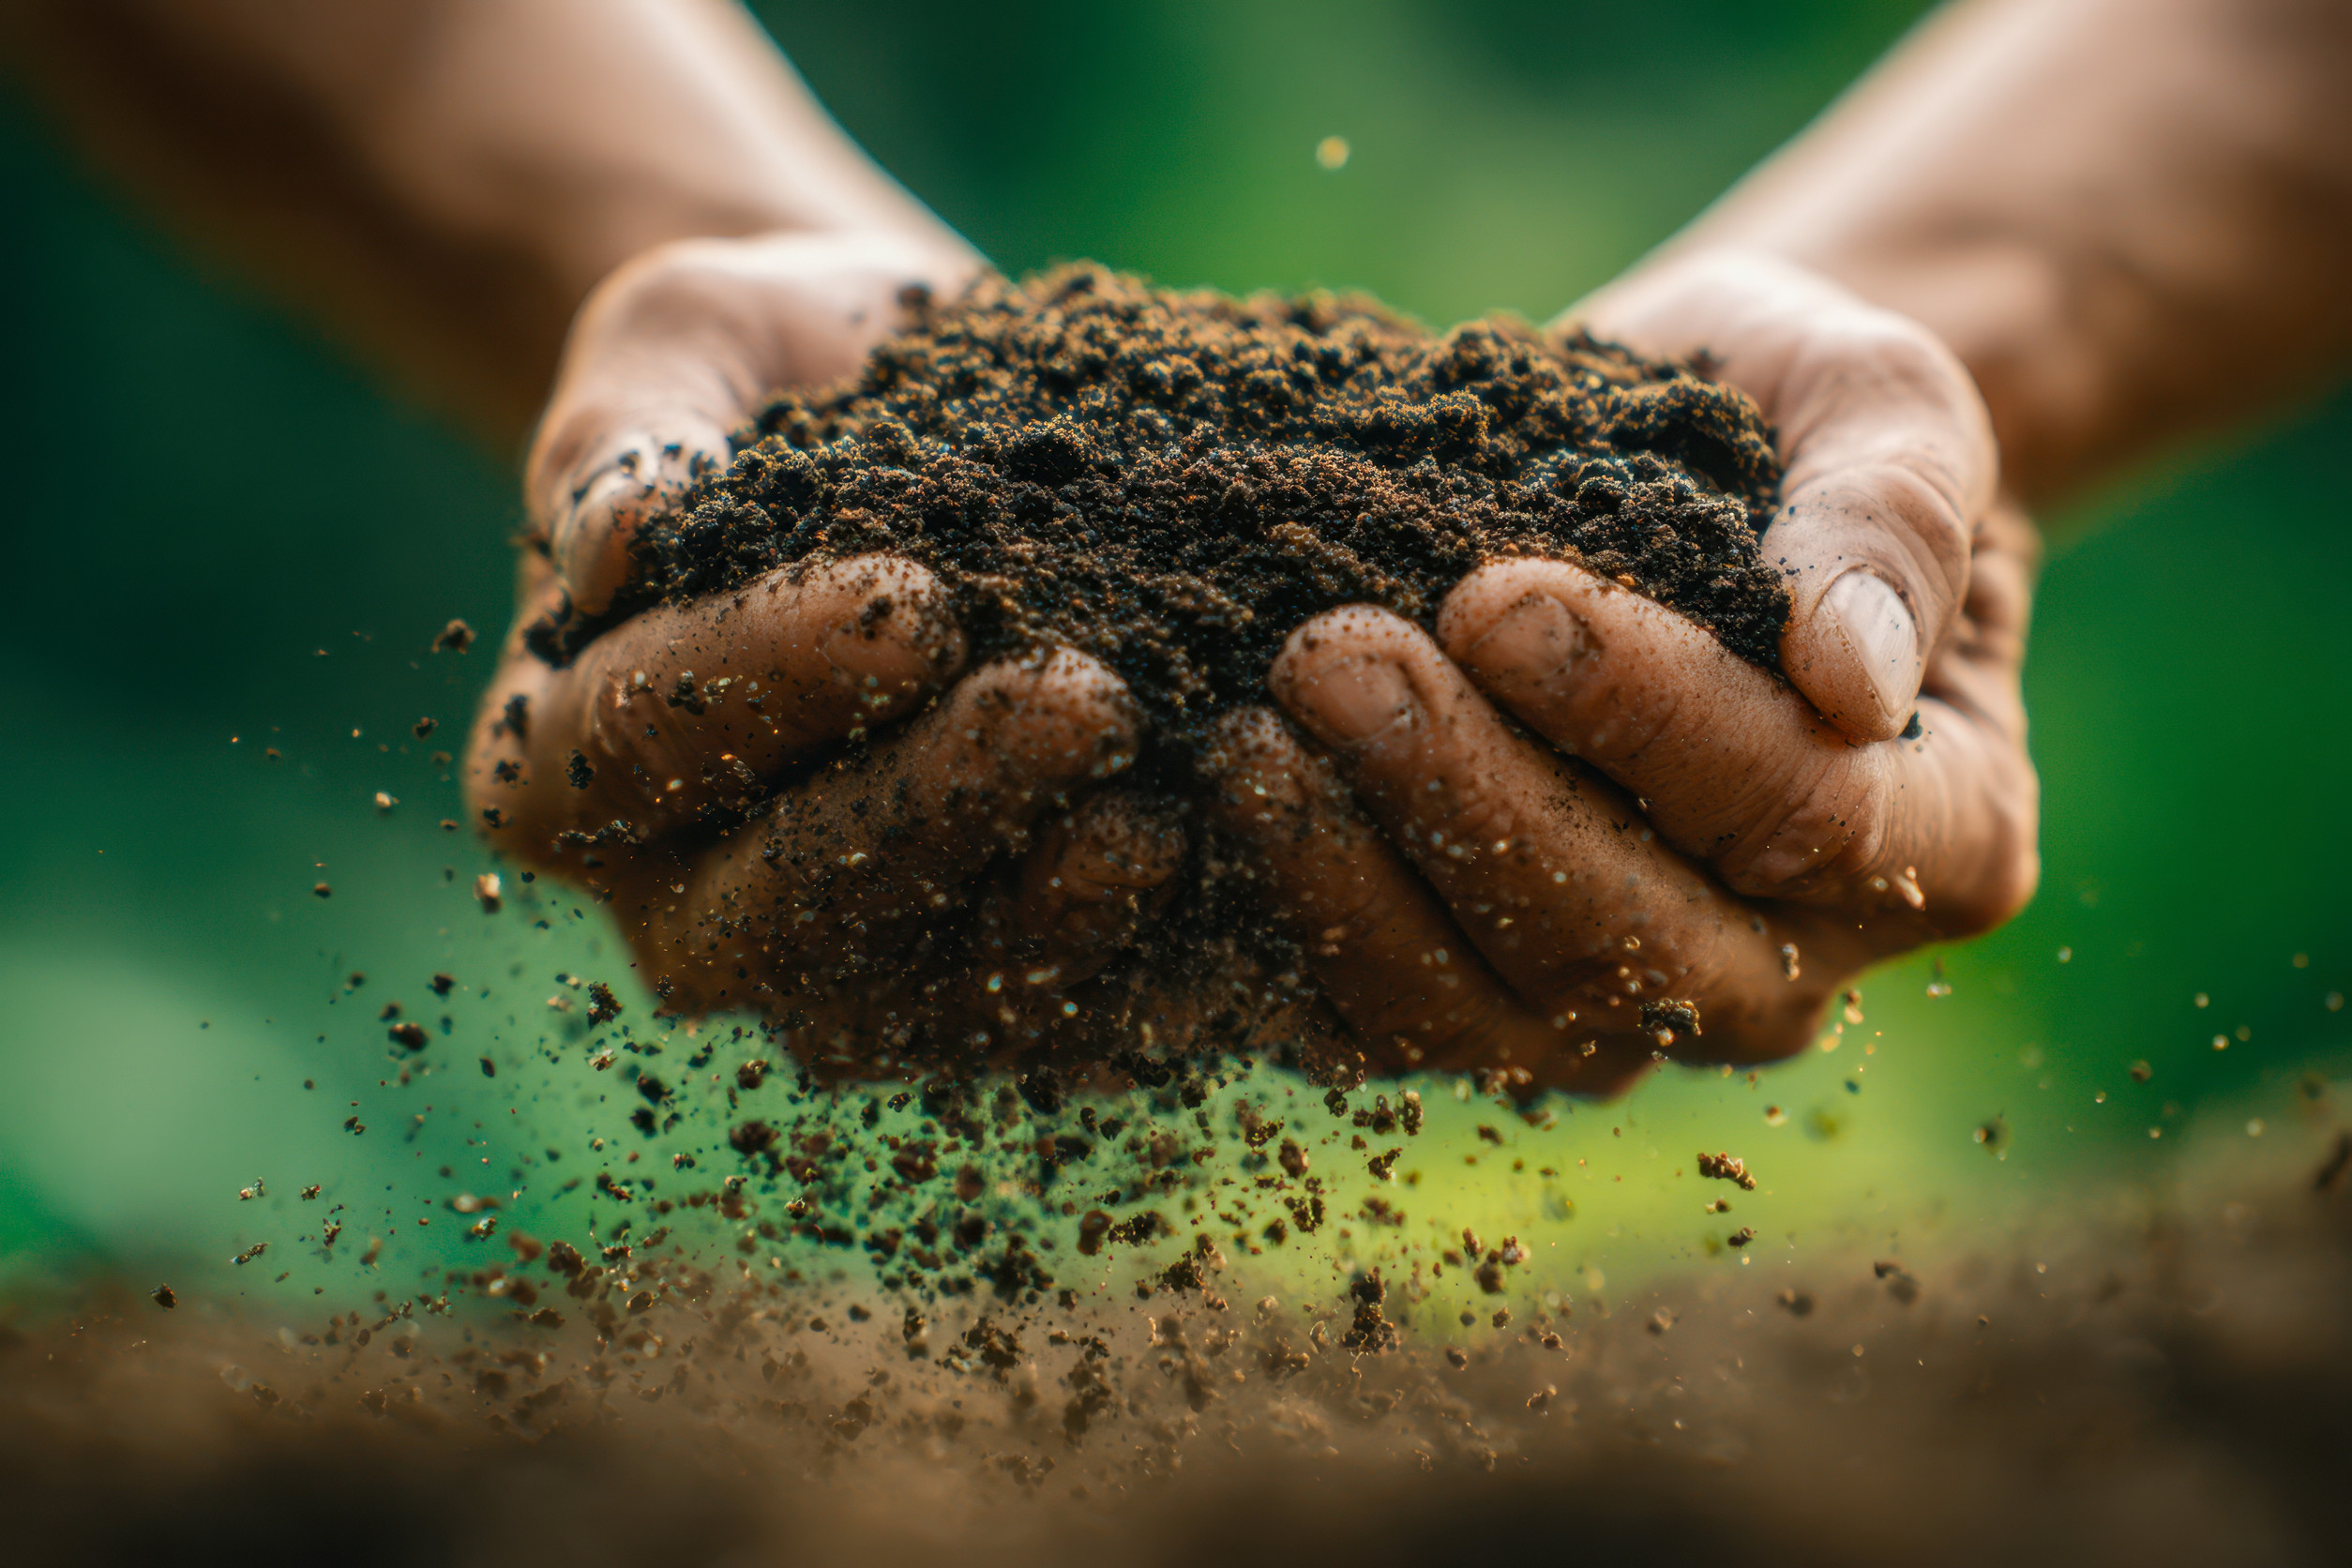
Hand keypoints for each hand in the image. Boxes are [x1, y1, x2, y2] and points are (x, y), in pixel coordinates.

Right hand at [468, 233, 1183, 1064]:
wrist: (908, 427)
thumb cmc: (774, 372)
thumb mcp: (682, 340)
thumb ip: (628, 430)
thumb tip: (611, 539)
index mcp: (562, 763)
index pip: (645, 747)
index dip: (774, 685)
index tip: (915, 604)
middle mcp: (685, 901)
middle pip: (784, 914)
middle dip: (937, 813)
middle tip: (1084, 702)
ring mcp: (840, 971)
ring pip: (928, 1002)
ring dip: (1053, 922)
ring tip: (1169, 814)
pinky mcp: (988, 986)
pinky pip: (1065, 1021)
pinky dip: (1157, 973)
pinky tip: (1253, 884)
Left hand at [1208, 251, 2038, 1093]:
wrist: (1678, 473)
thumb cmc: (1796, 426)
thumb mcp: (1886, 407)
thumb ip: (1893, 519)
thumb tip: (1849, 673)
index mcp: (1942, 841)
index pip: (1802, 820)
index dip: (1645, 720)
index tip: (1495, 597)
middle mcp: (1785, 967)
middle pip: (1627, 949)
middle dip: (1466, 801)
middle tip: (1328, 659)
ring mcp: (1622, 1012)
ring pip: (1481, 1017)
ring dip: (1350, 882)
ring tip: (1246, 736)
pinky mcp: (1477, 1000)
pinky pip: (1369, 1016)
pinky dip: (1280, 933)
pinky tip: (1203, 819)